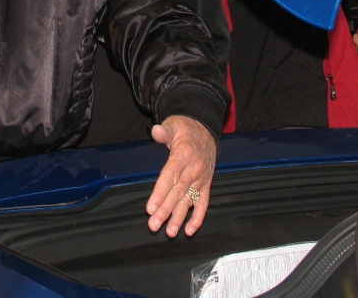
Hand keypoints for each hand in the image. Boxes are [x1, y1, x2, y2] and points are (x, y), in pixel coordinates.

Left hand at [146, 115, 216, 237]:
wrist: (206, 129)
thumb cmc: (186, 129)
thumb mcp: (174, 124)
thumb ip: (164, 131)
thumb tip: (155, 131)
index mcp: (183, 156)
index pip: (170, 177)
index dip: (160, 193)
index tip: (151, 208)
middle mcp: (194, 169)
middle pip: (178, 193)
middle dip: (166, 211)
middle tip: (154, 224)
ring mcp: (201, 178)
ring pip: (189, 200)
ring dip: (179, 218)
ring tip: (170, 232)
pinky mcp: (206, 184)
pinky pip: (203, 203)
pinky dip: (198, 217)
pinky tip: (189, 230)